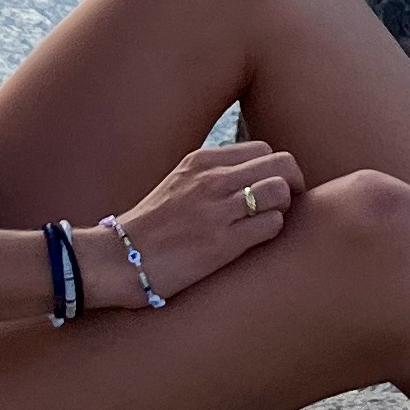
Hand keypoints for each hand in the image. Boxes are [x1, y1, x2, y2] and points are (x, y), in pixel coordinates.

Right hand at [84, 137, 307, 309]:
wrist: (115, 259)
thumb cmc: (149, 227)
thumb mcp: (178, 184)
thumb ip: (211, 176)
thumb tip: (249, 180)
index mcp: (201, 161)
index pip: (264, 149)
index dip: (277, 170)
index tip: (272, 188)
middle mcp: (212, 179)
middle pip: (282, 163)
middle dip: (294, 183)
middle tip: (287, 203)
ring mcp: (217, 210)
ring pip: (280, 191)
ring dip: (284, 207)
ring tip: (270, 222)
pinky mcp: (221, 243)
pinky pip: (271, 226)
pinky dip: (272, 231)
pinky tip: (255, 241)